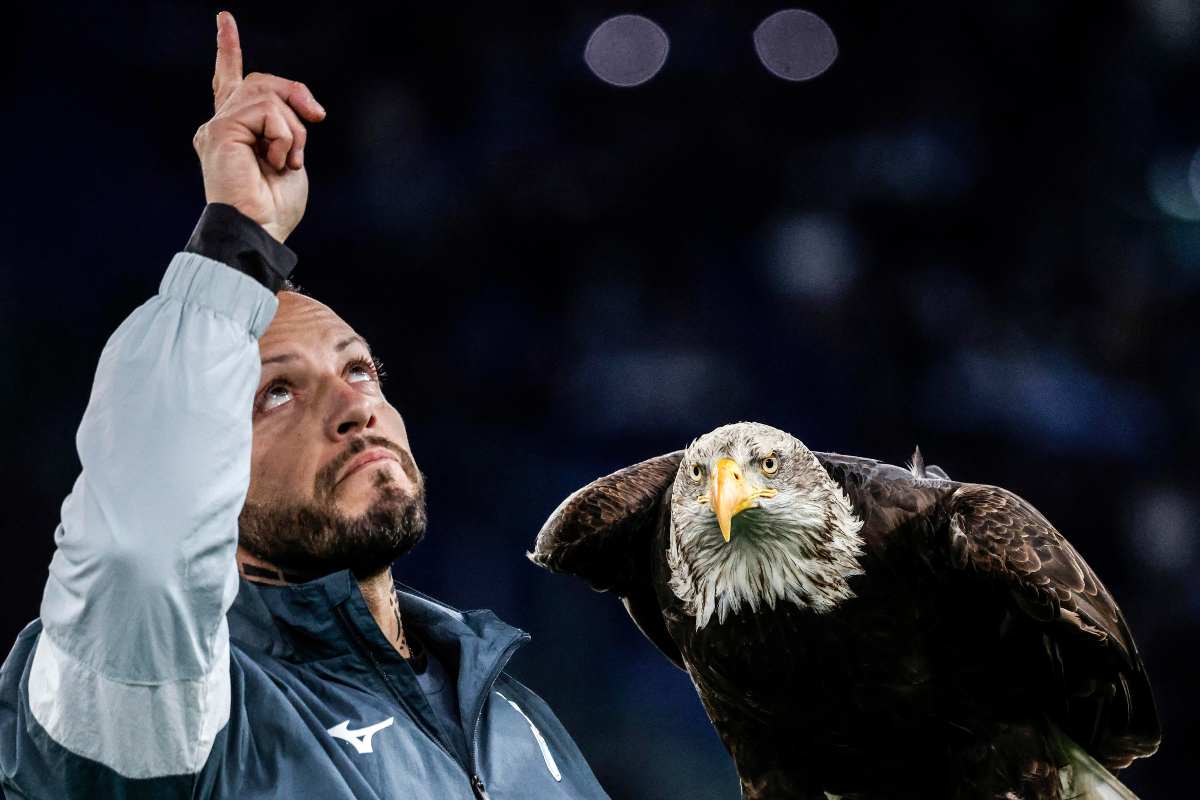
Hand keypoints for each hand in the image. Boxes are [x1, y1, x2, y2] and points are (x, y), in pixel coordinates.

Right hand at [192, 11, 325, 242]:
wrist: (260, 230)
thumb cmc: (276, 207)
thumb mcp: (292, 155)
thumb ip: (288, 125)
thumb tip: (303, 107)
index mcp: (236, 133)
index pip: (231, 83)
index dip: (228, 50)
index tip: (224, 19)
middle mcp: (220, 126)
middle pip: (262, 83)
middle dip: (296, 93)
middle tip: (317, 115)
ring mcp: (217, 127)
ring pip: (268, 96)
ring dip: (293, 129)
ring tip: (286, 160)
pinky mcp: (219, 130)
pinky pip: (267, 111)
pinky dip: (284, 135)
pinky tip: (276, 161)